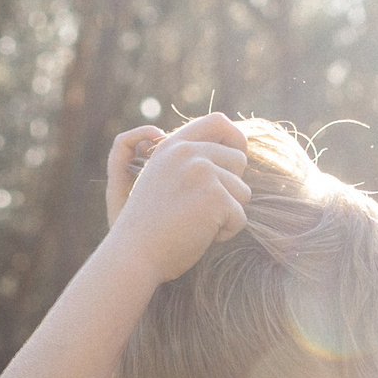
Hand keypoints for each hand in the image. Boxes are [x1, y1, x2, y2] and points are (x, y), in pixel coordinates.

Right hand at [99, 111, 251, 283]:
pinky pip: (240, 217)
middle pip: (239, 160)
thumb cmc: (148, 227)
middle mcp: (188, 153)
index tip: (235, 162)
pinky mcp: (215, 197)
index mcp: (173, 146)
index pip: (218, 122)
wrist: (133, 255)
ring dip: (228, 214)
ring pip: (243, 191)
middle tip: (203, 210)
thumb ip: (186, 161)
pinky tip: (201, 237)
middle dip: (230, 189)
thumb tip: (230, 150)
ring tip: (198, 225)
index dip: (235, 139)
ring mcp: (202, 172)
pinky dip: (226, 233)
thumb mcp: (160, 181)